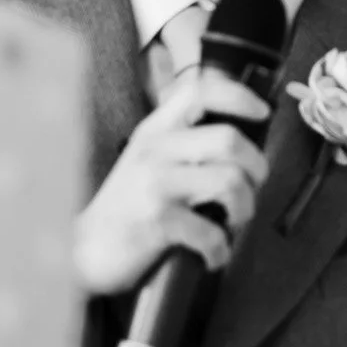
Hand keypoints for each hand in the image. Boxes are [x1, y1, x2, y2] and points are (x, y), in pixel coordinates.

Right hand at [71, 68, 270, 293]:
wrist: (84, 250)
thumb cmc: (128, 205)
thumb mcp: (150, 159)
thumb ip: (186, 142)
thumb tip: (243, 138)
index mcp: (156, 130)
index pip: (200, 91)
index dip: (240, 96)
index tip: (262, 113)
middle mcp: (155, 150)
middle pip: (229, 140)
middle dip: (256, 168)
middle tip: (252, 187)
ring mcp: (155, 184)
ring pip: (230, 181)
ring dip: (246, 208)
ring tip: (234, 222)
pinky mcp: (157, 221)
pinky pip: (212, 232)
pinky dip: (221, 250)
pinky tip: (213, 255)